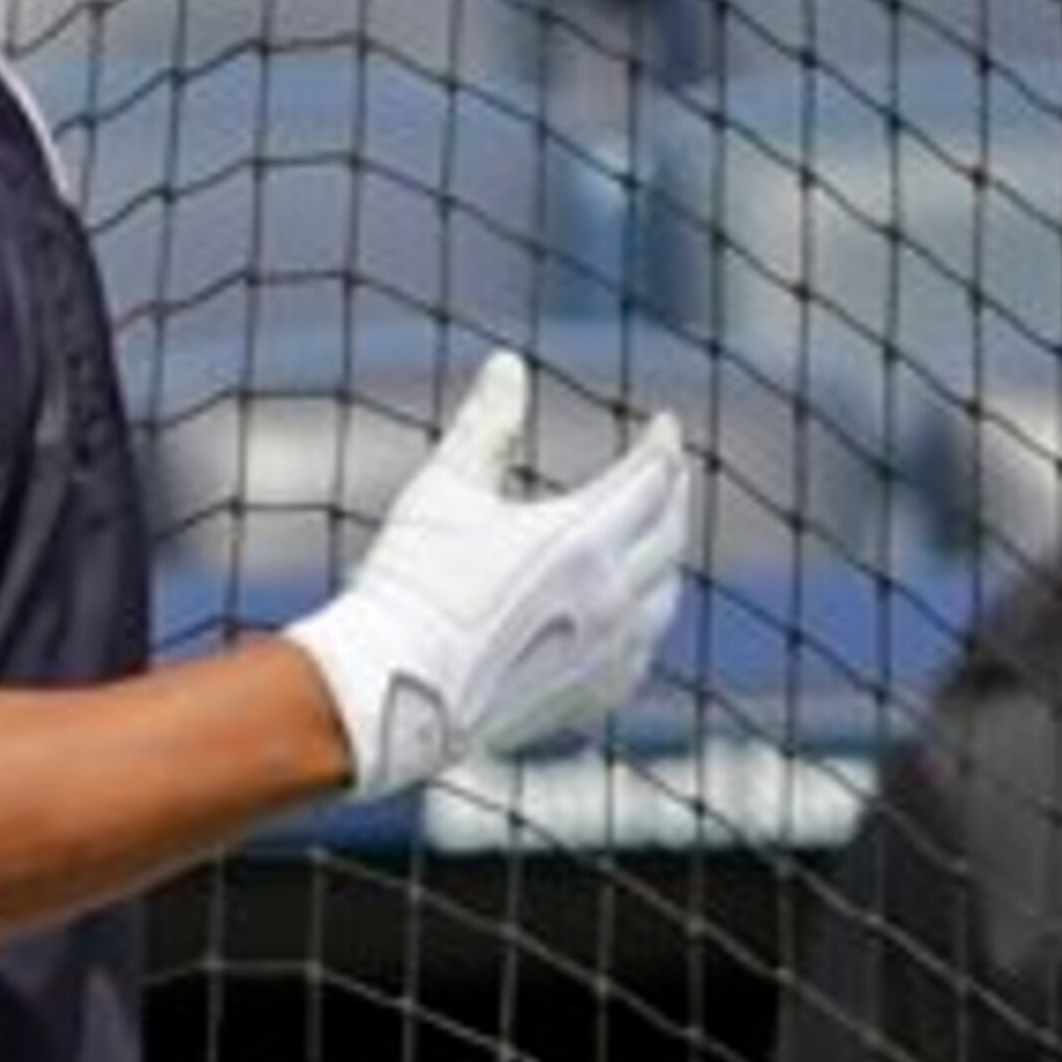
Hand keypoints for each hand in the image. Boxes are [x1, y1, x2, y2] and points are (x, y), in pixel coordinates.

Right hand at [283, 351, 692, 799]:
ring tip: (658, 534)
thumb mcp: (446, 490)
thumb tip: (508, 364)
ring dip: (667, 556)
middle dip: (673, 494)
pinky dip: (647, 617)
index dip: (661, 446)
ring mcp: (606, 653)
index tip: (664, 424)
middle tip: (668, 471)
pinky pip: (643, 650)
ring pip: (665, 596)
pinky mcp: (590, 697)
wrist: (389, 692)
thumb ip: (486, 425)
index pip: (650, 479)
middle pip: (670, 533)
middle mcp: (609, 597)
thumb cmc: (411, 584)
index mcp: (581, 540)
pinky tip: (632, 613)